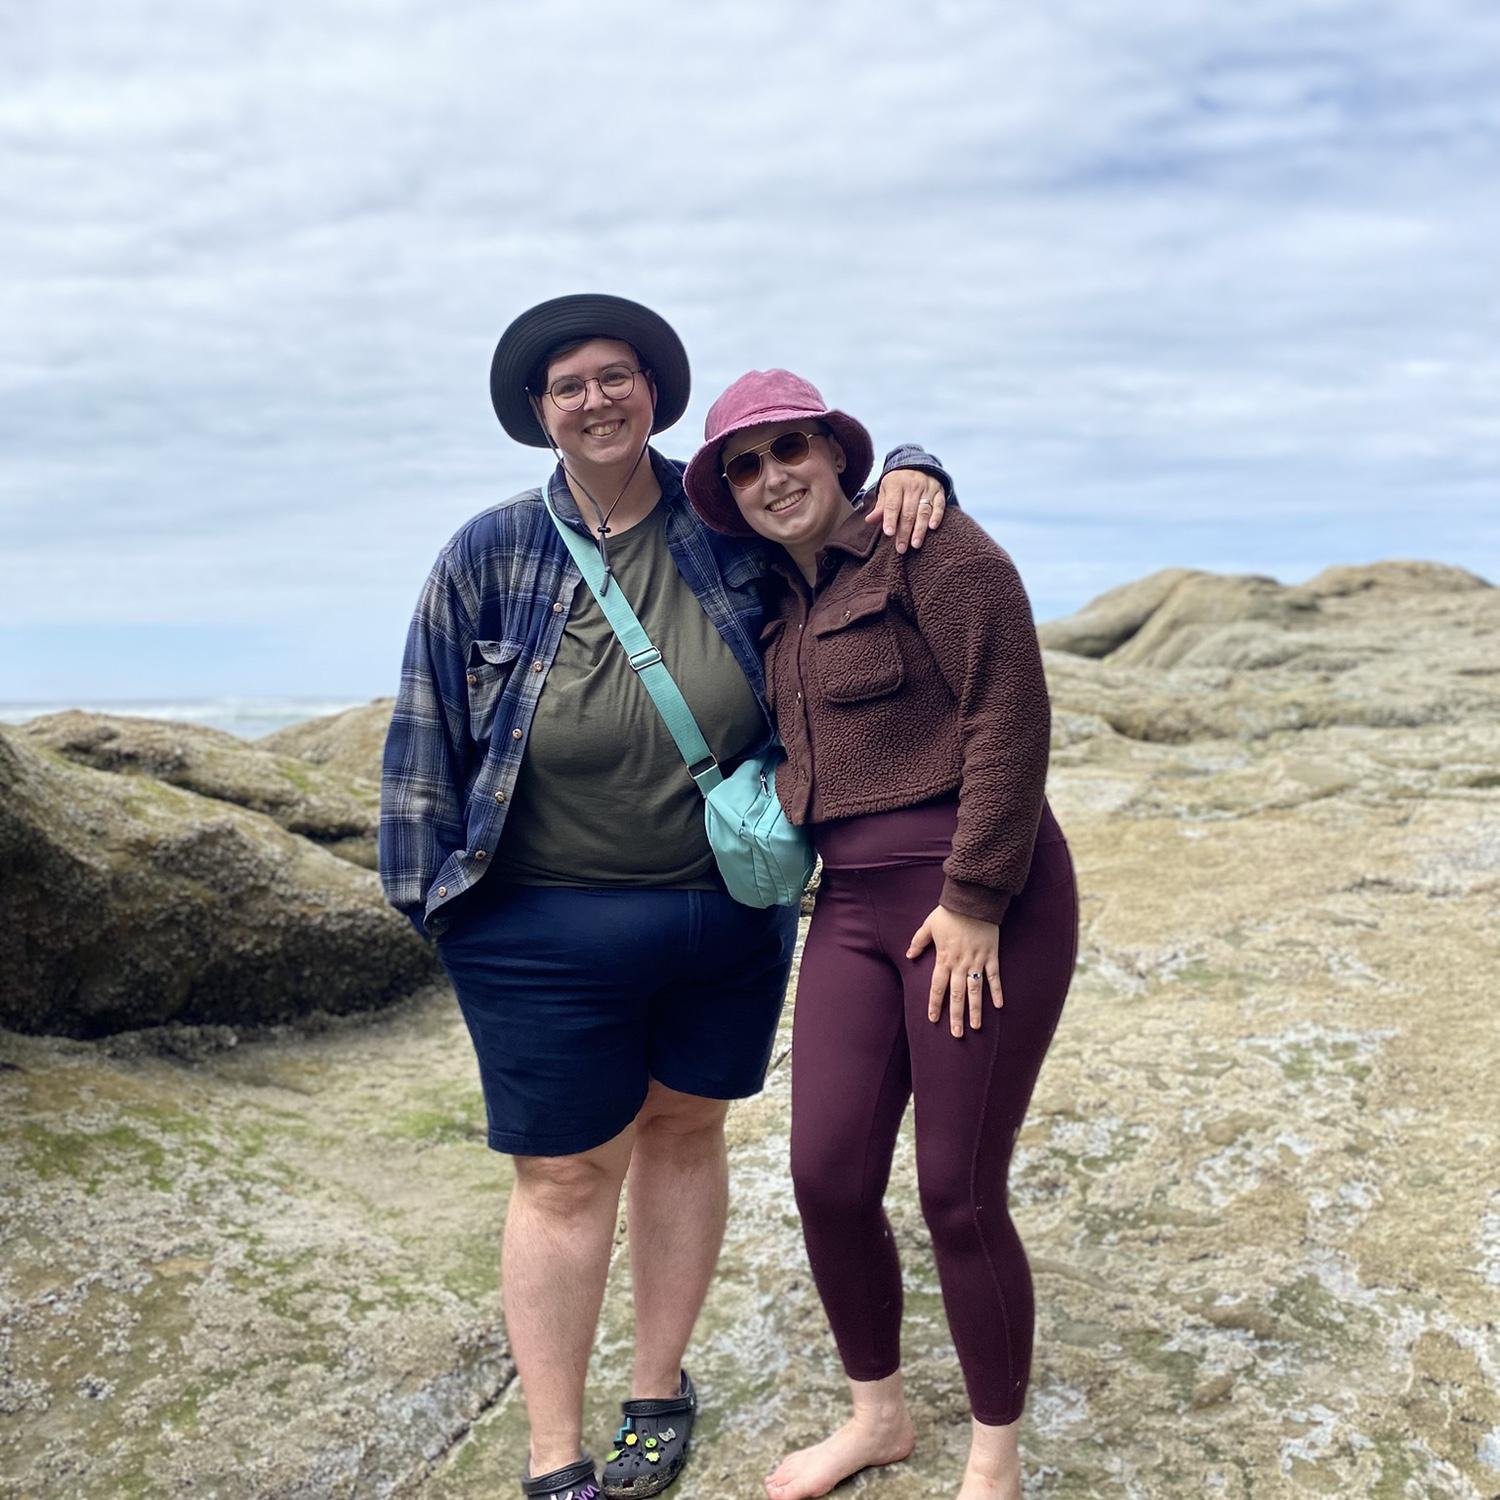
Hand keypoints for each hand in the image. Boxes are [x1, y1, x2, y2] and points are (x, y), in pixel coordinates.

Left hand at [864, 469, 945, 551]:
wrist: (917, 464)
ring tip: (915, 544)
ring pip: (923, 511)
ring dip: (919, 529)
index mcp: (896, 484)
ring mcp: (927, 488)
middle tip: (901, 548)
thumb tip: (869, 520)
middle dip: (904, 532)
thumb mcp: (886, 490)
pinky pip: (939, 505)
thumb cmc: (898, 483)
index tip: (889, 533)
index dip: (890, 519)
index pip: (892, 505)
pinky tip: (932, 528)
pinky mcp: (939, 492)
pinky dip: (937, 516)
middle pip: (908, 512)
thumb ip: (880, 506)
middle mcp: (912, 485)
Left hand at [907, 905, 1002, 1036]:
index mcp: (944, 958)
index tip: (934, 1019)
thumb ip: (919, 942)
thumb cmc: (949, 912)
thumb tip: (909, 955)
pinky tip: (998, 1006)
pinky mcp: (991, 955)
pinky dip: (997, 991)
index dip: (935, 1004)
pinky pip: (994, 977)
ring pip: (975, 990)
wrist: (973, 900)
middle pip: (957, 994)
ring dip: (975, 1009)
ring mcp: (977, 961)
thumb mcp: (929, 925)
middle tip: (956, 1034)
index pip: (937, 987)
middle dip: (956, 1015)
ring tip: (975, 1027)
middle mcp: (960, 963)